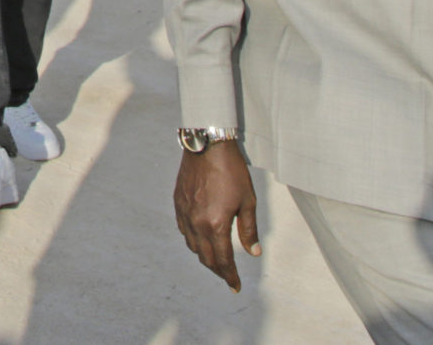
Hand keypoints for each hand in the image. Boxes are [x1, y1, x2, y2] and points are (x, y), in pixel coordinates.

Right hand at [173, 141, 259, 291]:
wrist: (207, 146)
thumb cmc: (231, 171)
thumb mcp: (247, 201)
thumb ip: (249, 230)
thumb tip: (254, 252)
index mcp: (215, 225)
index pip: (223, 260)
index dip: (230, 276)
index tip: (236, 286)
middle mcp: (197, 223)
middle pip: (206, 257)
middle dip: (218, 270)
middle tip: (228, 276)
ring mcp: (185, 213)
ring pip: (192, 246)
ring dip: (205, 257)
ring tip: (216, 259)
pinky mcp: (178, 203)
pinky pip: (183, 230)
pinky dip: (193, 241)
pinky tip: (200, 239)